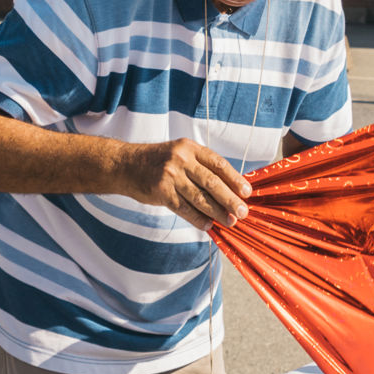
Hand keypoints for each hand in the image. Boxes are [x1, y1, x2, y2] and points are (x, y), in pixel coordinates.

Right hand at [121, 139, 250, 230]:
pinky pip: (183, 208)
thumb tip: (229, 190)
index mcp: (190, 147)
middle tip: (242, 212)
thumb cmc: (159, 162)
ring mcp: (170, 175)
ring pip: (199, 197)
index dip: (235, 179)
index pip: (218, 164)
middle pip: (212, 182)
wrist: (126, 165)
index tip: (247, 193)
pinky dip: (197, 218)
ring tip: (229, 222)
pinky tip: (207, 225)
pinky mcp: (160, 191)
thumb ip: (201, 168)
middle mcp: (181, 159)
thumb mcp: (181, 154)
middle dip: (230, 199)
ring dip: (216, 212)